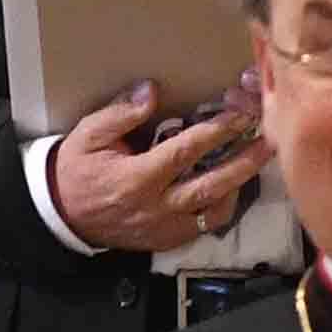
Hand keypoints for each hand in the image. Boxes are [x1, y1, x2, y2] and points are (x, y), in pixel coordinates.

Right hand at [51, 79, 264, 256]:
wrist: (62, 215)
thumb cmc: (77, 168)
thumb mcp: (89, 134)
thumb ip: (121, 113)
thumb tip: (152, 91)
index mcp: (137, 178)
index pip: (186, 151)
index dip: (216, 131)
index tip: (240, 113)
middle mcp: (156, 207)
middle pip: (212, 186)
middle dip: (244, 162)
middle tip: (269, 141)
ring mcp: (164, 228)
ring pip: (214, 212)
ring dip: (239, 186)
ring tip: (256, 162)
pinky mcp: (167, 240)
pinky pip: (204, 226)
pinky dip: (222, 206)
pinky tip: (233, 187)